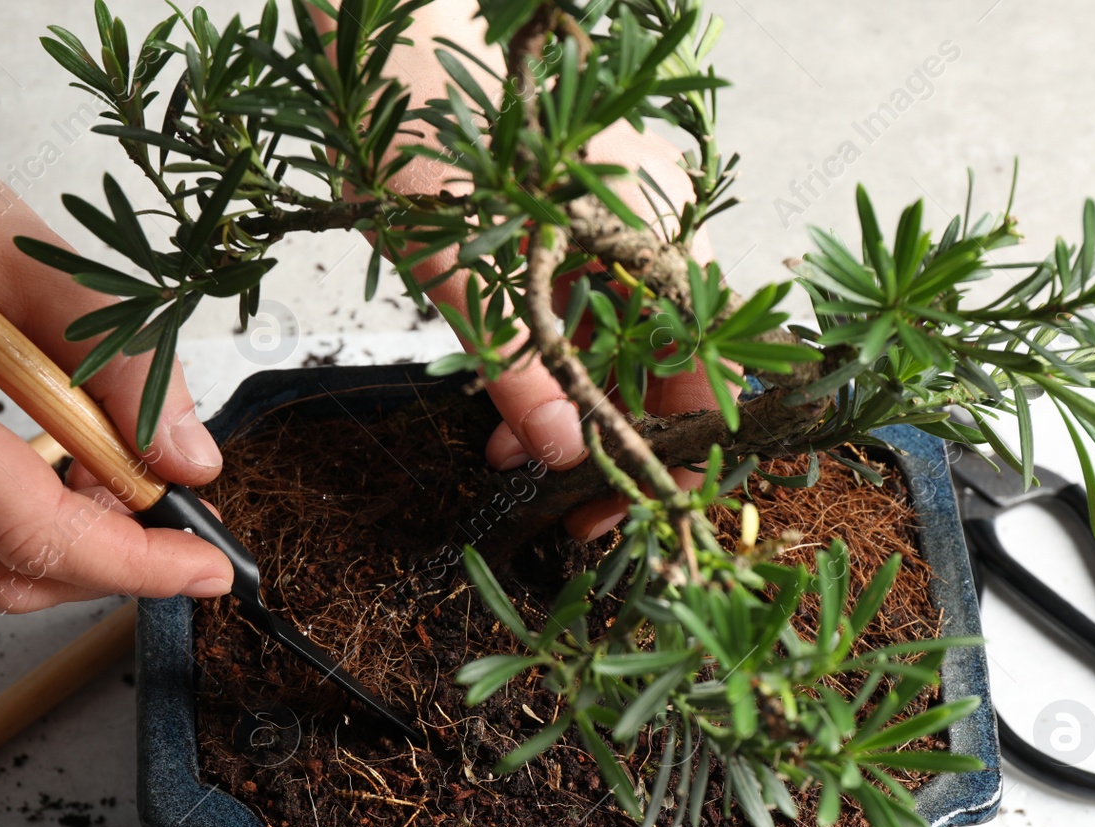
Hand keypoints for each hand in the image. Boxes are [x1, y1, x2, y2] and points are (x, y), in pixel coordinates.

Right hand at [0, 1, 233, 612]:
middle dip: (111, 559)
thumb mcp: (29, 258)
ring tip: (121, 466)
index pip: (36, 534)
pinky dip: (25, 513)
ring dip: (70, 538)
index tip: (208, 566)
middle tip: (178, 507)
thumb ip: (122, 362)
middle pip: (9, 573)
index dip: (136, 561)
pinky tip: (65, 461)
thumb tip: (191, 463)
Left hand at [313, 0, 728, 540]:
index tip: (622, 510)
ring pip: (624, 343)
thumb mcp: (469, 275)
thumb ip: (522, 371)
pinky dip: (557, 360)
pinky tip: (507, 405)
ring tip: (510, 459)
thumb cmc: (431, 131)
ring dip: (575, 408)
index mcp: (659, 235)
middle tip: (560, 507)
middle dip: (614, 441)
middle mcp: (660, 228)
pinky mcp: (583, 218)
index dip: (673, 452)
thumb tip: (565, 457)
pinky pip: (591, 307)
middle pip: (670, 362)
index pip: (708, 369)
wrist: (386, 31)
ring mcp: (624, 219)